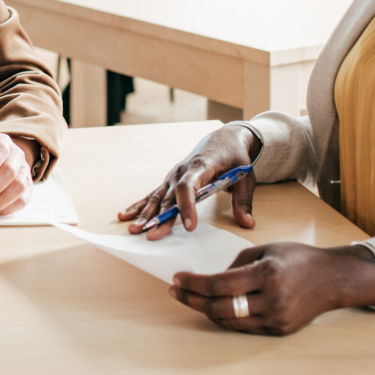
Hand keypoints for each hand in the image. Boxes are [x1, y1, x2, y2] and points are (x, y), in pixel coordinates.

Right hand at [117, 123, 260, 236]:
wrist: (224, 139)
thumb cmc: (235, 158)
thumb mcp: (245, 177)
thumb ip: (243, 201)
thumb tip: (248, 223)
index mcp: (201, 166)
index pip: (189, 186)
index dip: (187, 206)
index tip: (189, 226)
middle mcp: (182, 170)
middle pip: (169, 197)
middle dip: (160, 218)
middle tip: (152, 236)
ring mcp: (173, 176)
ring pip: (157, 197)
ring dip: (145, 214)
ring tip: (134, 230)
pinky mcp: (170, 181)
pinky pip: (153, 194)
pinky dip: (139, 205)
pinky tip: (125, 215)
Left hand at [169, 242, 374, 335]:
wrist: (333, 280)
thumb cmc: (299, 259)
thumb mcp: (267, 250)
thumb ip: (237, 264)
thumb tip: (211, 278)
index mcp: (267, 275)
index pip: (219, 285)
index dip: (194, 284)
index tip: (177, 279)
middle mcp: (272, 301)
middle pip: (219, 308)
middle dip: (192, 300)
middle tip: (176, 292)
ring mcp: (276, 319)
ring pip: (229, 322)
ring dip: (206, 311)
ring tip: (192, 298)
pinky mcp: (278, 331)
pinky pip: (244, 327)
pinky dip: (226, 317)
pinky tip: (215, 307)